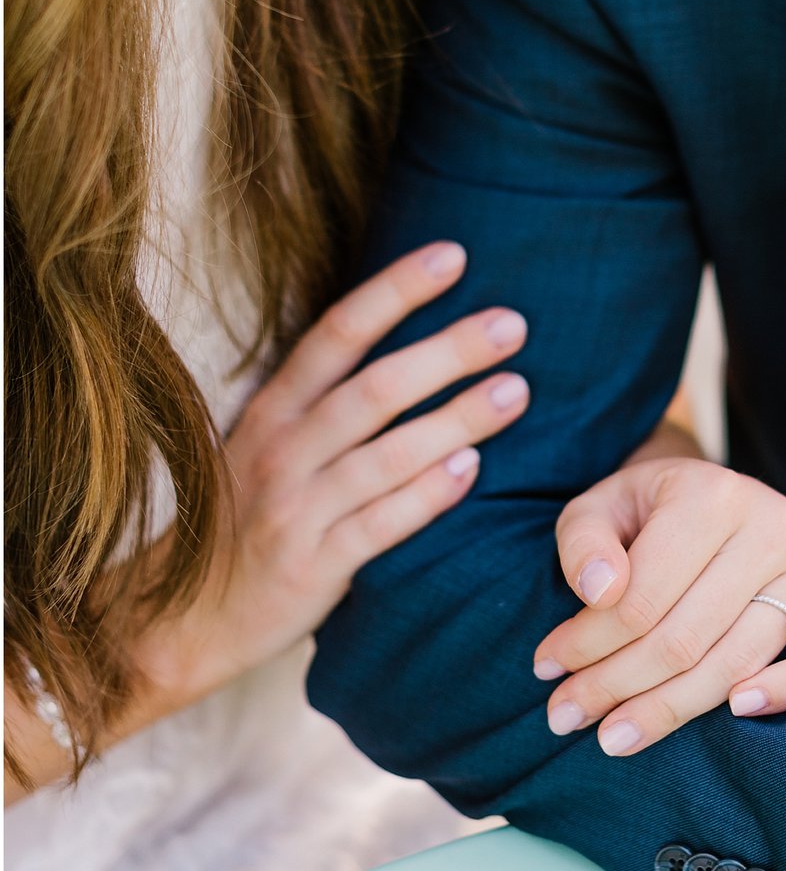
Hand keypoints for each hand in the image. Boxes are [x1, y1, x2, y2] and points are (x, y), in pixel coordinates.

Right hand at [143, 242, 528, 710]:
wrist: (185, 615)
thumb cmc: (253, 515)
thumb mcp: (273, 444)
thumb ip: (332, 398)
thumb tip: (423, 336)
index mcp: (273, 411)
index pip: (337, 335)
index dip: (394, 291)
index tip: (454, 255)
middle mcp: (281, 451)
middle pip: (372, 390)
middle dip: (445, 352)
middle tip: (513, 324)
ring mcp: (295, 510)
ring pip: (384, 455)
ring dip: (455, 420)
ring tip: (516, 391)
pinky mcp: (313, 566)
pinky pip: (379, 525)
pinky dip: (426, 496)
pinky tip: (472, 470)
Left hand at [536, 459, 785, 756]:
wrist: (716, 492)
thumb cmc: (650, 509)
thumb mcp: (601, 505)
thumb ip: (585, 542)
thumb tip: (598, 592)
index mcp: (710, 495)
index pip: (641, 598)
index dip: (586, 645)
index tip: (545, 671)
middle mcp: (771, 524)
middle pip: (686, 637)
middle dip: (617, 686)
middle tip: (568, 718)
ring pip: (741, 657)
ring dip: (674, 708)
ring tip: (617, 735)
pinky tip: (739, 711)